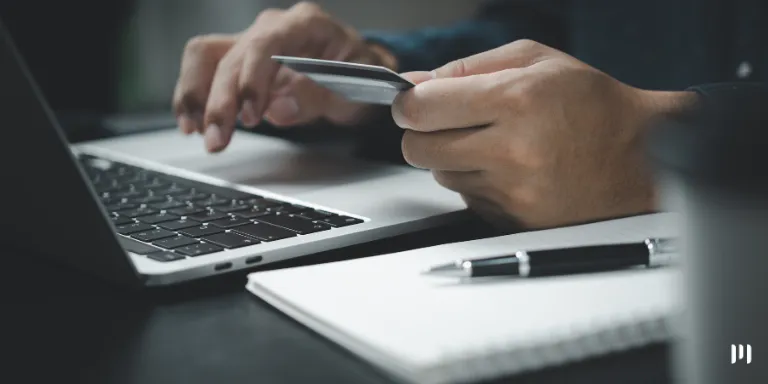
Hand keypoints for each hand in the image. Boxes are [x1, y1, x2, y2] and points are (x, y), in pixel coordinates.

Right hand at [173, 1, 397, 151]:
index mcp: (306, 24)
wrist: (360, 74)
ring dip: (196, 95)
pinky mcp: (239, 61)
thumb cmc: (361, 78)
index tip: (252, 114)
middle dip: (220, 101)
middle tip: (218, 139)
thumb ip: (321, 97)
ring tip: (198, 131)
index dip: (253, 79)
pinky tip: (192, 122)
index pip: (267, 45)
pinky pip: (204, 68)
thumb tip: (281, 109)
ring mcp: (252, 42)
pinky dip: (194, 95)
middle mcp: (273, 28)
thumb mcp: (356, 90)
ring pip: (206, 56)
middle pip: (232, 56)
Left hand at [392, 40, 697, 228]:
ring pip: (441, 175)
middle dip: (421, 133)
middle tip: (445, 122)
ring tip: (493, 143)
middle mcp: (513, 150)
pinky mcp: (516, 219)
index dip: (407, 104)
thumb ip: (467, 67)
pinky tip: (507, 168)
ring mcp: (514, 191)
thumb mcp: (535, 60)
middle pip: (419, 148)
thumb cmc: (591, 103)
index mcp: (517, 100)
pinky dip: (475, 182)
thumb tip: (413, 84)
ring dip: (453, 158)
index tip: (411, 103)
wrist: (639, 158)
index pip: (423, 108)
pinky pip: (466, 198)